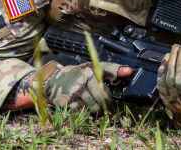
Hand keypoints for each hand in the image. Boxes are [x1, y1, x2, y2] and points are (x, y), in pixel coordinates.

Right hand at [3, 64, 133, 111]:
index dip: (118, 72)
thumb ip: (110, 70)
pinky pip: (81, 111)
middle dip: (104, 104)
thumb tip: (130, 71)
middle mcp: (82, 77)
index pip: (107, 70)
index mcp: (90, 68)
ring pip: (93, 107)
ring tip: (89, 104)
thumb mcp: (91, 69)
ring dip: (94, 109)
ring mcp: (74, 89)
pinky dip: (81, 111)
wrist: (50, 80)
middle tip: (102, 104)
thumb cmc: (75, 75)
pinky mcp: (65, 101)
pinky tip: (78, 104)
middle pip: (103, 97)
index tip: (129, 72)